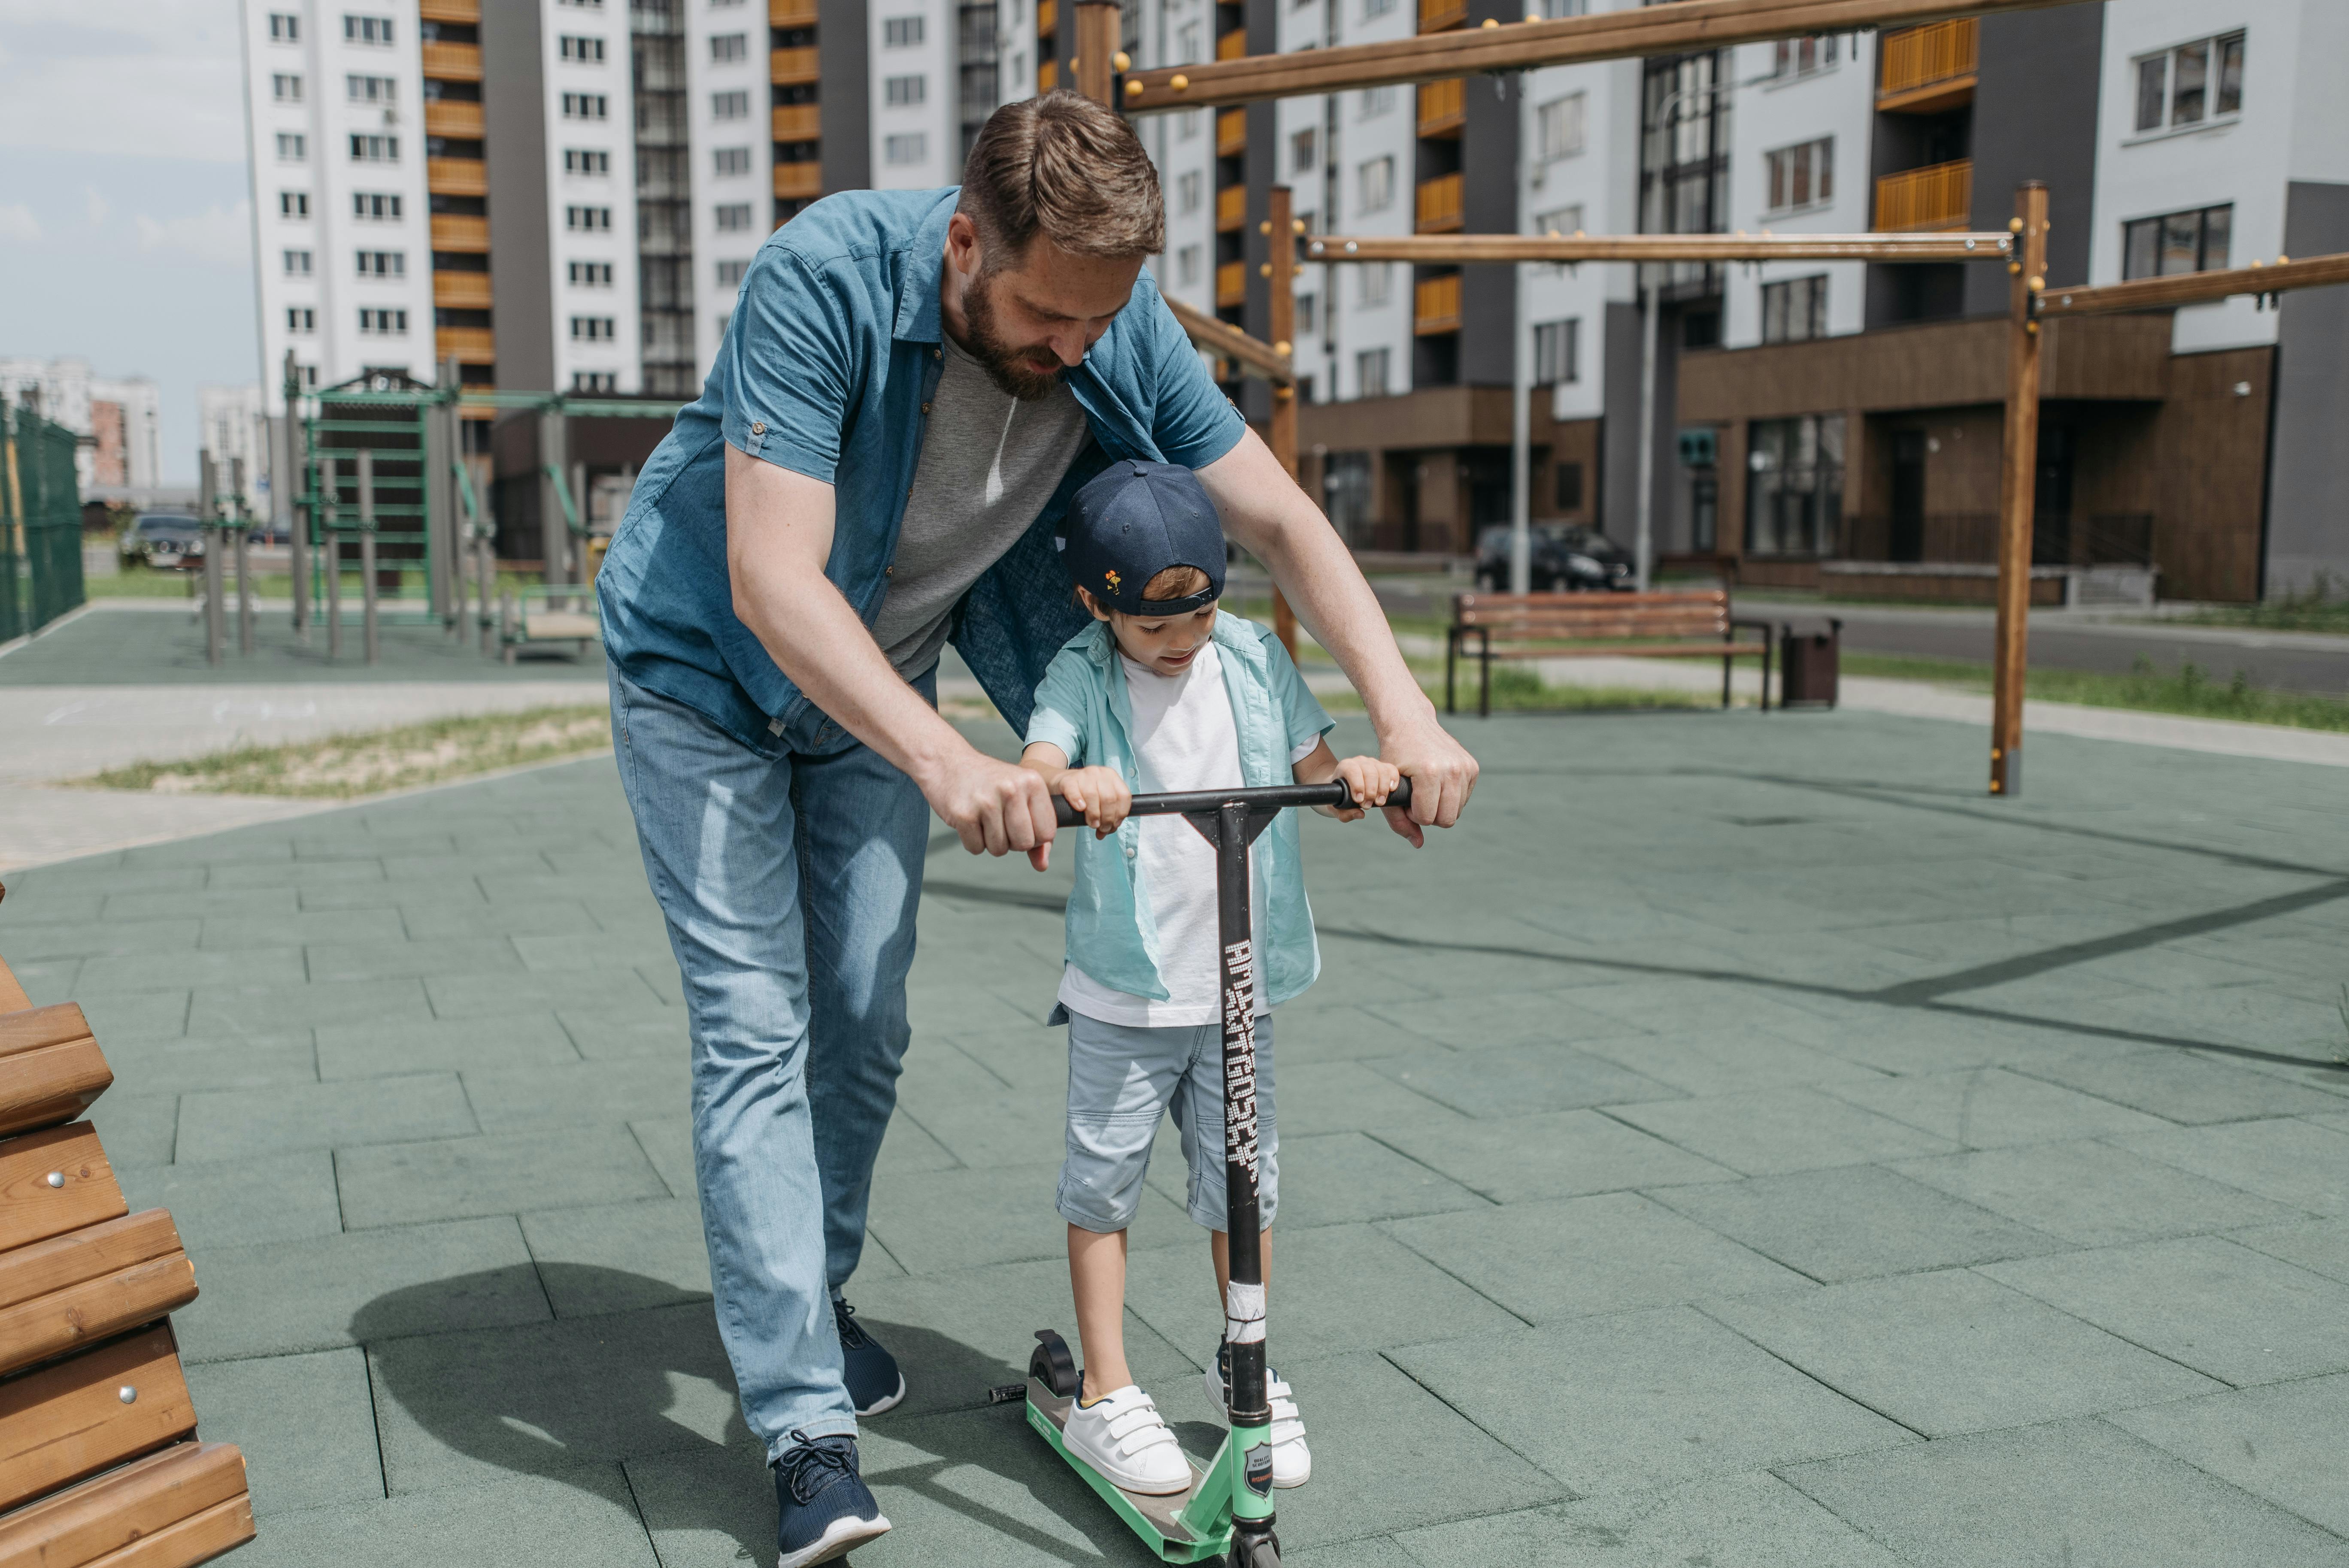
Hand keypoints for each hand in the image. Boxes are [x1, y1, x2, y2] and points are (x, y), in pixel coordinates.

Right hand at [923, 750, 1059, 869]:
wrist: (947, 761)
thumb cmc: (987, 780)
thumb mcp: (1019, 792)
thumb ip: (1036, 827)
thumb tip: (1042, 865)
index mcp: (1032, 782)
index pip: (1047, 833)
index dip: (1034, 837)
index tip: (1020, 824)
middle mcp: (1012, 789)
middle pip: (1024, 844)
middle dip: (1012, 842)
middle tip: (999, 822)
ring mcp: (987, 802)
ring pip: (999, 849)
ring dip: (990, 841)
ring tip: (983, 818)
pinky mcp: (964, 814)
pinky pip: (976, 848)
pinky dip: (972, 841)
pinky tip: (969, 819)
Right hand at [1059, 765, 1131, 840]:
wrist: (1063, 781)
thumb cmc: (1084, 792)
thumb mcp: (1101, 798)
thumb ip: (1108, 813)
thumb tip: (1107, 831)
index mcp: (1112, 776)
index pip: (1123, 796)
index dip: (1120, 814)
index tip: (1114, 825)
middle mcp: (1100, 773)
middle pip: (1109, 798)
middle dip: (1107, 818)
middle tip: (1101, 827)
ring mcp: (1084, 775)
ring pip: (1093, 796)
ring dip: (1094, 814)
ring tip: (1092, 823)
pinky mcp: (1068, 780)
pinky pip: (1074, 792)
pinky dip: (1078, 802)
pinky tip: (1080, 808)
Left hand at [1328, 755, 1399, 822]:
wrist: (1344, 786)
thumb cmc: (1340, 795)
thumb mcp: (1337, 806)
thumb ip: (1345, 813)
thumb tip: (1360, 814)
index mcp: (1345, 766)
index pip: (1352, 771)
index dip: (1357, 786)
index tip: (1359, 800)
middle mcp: (1359, 762)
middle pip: (1370, 772)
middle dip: (1371, 791)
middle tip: (1367, 806)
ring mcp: (1372, 762)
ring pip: (1382, 771)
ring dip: (1383, 789)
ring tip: (1379, 802)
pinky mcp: (1383, 766)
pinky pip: (1391, 769)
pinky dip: (1393, 779)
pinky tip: (1392, 790)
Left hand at [1375, 716, 1477, 847]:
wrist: (1411, 724)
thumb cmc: (1396, 757)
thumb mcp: (1389, 787)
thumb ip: (1398, 820)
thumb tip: (1418, 844)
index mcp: (1430, 773)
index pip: (1427, 818)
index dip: (1414, 814)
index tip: (1406, 799)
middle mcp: (1452, 769)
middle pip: (1447, 820)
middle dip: (1430, 816)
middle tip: (1417, 799)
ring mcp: (1465, 767)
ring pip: (1457, 811)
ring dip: (1440, 807)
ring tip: (1426, 790)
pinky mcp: (1473, 767)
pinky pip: (1464, 799)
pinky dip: (1450, 797)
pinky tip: (1438, 782)